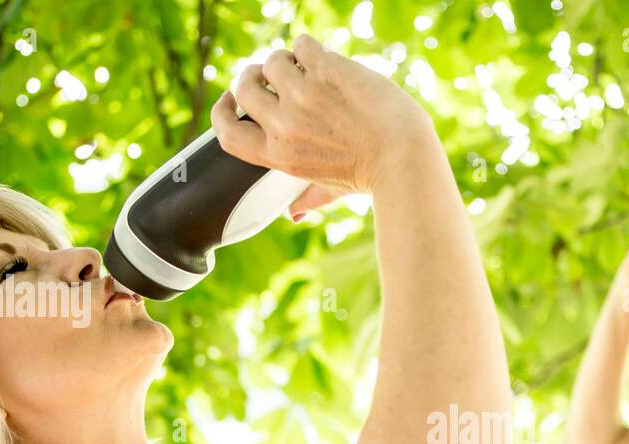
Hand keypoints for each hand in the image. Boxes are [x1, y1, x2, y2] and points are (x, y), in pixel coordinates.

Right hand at [211, 34, 434, 198]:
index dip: (223, 111)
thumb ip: (309, 197)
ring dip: (287, 61)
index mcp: (279, 154)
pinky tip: (327, 61)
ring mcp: (304, 95)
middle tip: (274, 77)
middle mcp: (285, 125)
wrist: (405, 157)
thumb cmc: (373, 175)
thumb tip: (294, 214)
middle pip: (244, 87)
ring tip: (308, 69)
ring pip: (273, 61)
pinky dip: (310, 49)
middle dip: (255, 76)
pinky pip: (302, 45)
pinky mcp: (326, 71)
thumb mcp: (334, 189)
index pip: (226, 133)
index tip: (230, 100)